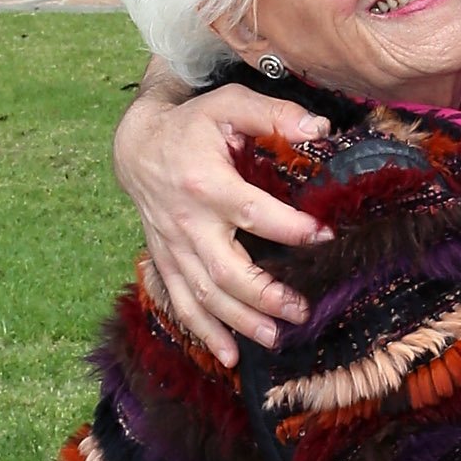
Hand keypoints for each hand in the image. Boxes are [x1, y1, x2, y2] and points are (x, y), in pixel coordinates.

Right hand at [111, 82, 333, 365]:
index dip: (289, 228)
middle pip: (225, 270)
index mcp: (207, 183)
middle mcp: (187, 222)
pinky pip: (182, 303)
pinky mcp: (166, 261)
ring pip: (204, 295)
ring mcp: (174, 247)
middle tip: (302, 310)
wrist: (137, 146)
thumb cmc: (192, 125)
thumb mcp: (228, 104)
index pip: (252, 212)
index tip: (323, 237)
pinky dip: (204, 332)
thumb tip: (320, 128)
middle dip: (265, 295)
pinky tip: (229, 356)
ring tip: (276, 338)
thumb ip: (273, 113)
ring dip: (240, 322)